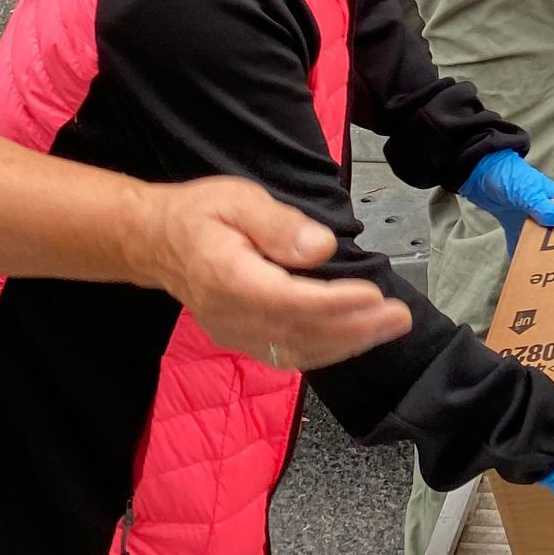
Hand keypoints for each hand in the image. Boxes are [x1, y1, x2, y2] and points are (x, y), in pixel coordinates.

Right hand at [135, 178, 412, 369]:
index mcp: (229, 280)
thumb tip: (321, 247)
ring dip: (346, 344)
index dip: (334, 304)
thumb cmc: (198, 214)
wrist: (154, 242)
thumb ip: (279, 225)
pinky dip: (324, 351)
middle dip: (355, 329)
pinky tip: (353, 340)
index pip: (289, 301)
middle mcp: (230, 316)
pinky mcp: (239, 338)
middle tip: (399, 317)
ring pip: (296, 351)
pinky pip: (285, 355)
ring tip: (388, 328)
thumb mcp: (237, 200)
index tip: (373, 295)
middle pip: (300, 333)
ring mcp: (233, 333)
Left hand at [458, 150, 553, 252]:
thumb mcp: (527, 190)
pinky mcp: (515, 225)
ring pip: (543, 240)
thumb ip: (541, 205)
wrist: (479, 172)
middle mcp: (547, 210)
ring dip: (546, 254)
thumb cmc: (509, 175)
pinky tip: (524, 272)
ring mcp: (531, 218)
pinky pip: (521, 243)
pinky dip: (521, 256)